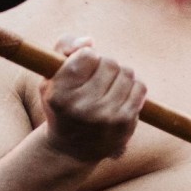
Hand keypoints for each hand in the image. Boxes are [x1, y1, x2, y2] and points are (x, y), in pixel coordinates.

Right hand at [41, 37, 145, 162]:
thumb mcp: (50, 75)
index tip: (81, 69)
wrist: (71, 149)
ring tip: (107, 87)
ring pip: (126, 72)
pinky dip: (131, 87)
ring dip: (118, 75)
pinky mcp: (125, 123)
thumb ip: (64, 47)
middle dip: (103, 66)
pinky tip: (119, 96)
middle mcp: (83, 107)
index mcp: (59, 94)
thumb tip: (89, 41)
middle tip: (94, 80)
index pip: (87, 55)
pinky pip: (139, 88)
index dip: (86, 57)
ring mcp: (106, 117)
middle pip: (109, 62)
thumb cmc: (61, 105)